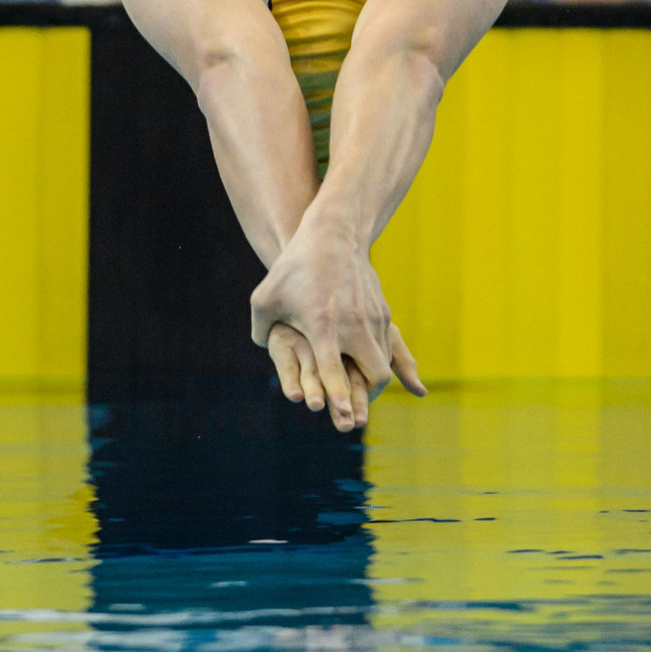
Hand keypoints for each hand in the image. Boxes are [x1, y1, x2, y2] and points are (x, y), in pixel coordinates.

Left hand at [251, 228, 426, 430]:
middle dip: (366, 397)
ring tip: (357, 393)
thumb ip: (262, 331)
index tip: (345, 418)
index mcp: (324, 325)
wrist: (334, 232)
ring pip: (386, 363)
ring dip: (373, 381)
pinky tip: (365, 365)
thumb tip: (267, 349)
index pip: (335, 370)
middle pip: (375, 375)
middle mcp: (353, 324)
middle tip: (353, 410)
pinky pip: (388, 346)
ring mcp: (372, 317)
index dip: (339, 397)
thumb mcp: (265, 298)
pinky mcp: (382, 311)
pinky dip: (379, 360)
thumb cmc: (293, 267)